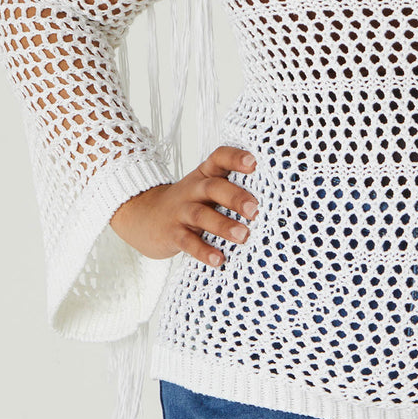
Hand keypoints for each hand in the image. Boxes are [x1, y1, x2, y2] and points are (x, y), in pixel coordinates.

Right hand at [109, 144, 259, 267]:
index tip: (253, 163)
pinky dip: (204, 251)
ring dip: (223, 226)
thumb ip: (231, 189)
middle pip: (213, 187)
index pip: (219, 158)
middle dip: (235, 197)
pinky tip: (219, 260)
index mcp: (204, 175)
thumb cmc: (187, 202)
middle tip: (255, 209)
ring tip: (243, 236)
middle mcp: (193, 190)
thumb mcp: (205, 189)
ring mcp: (181, 212)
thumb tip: (275, 201)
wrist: (141, 215)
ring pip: (201, 216)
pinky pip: (188, 243)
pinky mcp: (172, 234)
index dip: (235, 158)